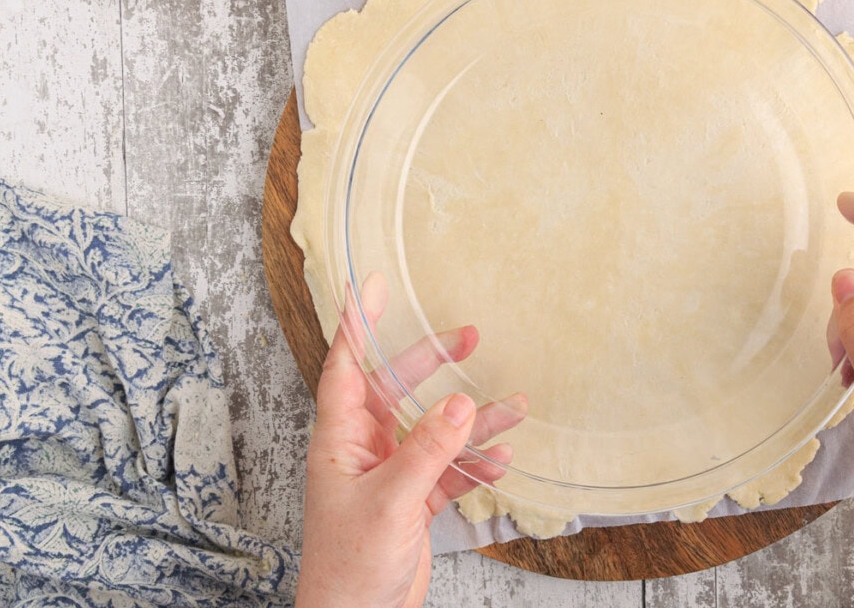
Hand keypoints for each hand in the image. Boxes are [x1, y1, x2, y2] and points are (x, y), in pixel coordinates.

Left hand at [296, 273, 526, 607]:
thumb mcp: (390, 502)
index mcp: (340, 440)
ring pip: (434, 429)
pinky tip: (500, 458)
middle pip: (397, 388)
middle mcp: (363, 450)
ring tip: (512, 405)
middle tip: (469, 336)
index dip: (357, 324)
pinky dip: (475, 462)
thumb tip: (461, 404)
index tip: (373, 285)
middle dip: (432, 362)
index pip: (346, 366)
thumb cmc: (349, 568)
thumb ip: (427, 451)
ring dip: (472, 419)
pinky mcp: (413, 500)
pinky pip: (450, 468)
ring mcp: (390, 474)